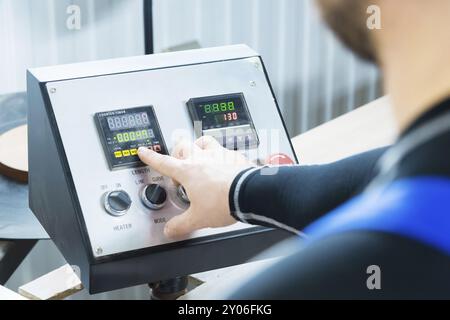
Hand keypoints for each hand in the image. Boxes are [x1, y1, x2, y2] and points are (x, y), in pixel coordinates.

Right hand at [138, 136, 253, 238]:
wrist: (250, 194)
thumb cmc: (223, 202)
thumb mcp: (198, 218)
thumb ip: (181, 224)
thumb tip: (171, 230)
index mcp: (188, 171)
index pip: (164, 163)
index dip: (151, 158)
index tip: (144, 152)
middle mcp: (203, 158)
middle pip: (183, 146)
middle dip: (177, 153)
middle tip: (179, 164)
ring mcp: (220, 155)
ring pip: (204, 141)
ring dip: (199, 146)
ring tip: (200, 156)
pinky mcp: (235, 157)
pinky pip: (226, 151)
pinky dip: (222, 157)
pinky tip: (225, 166)